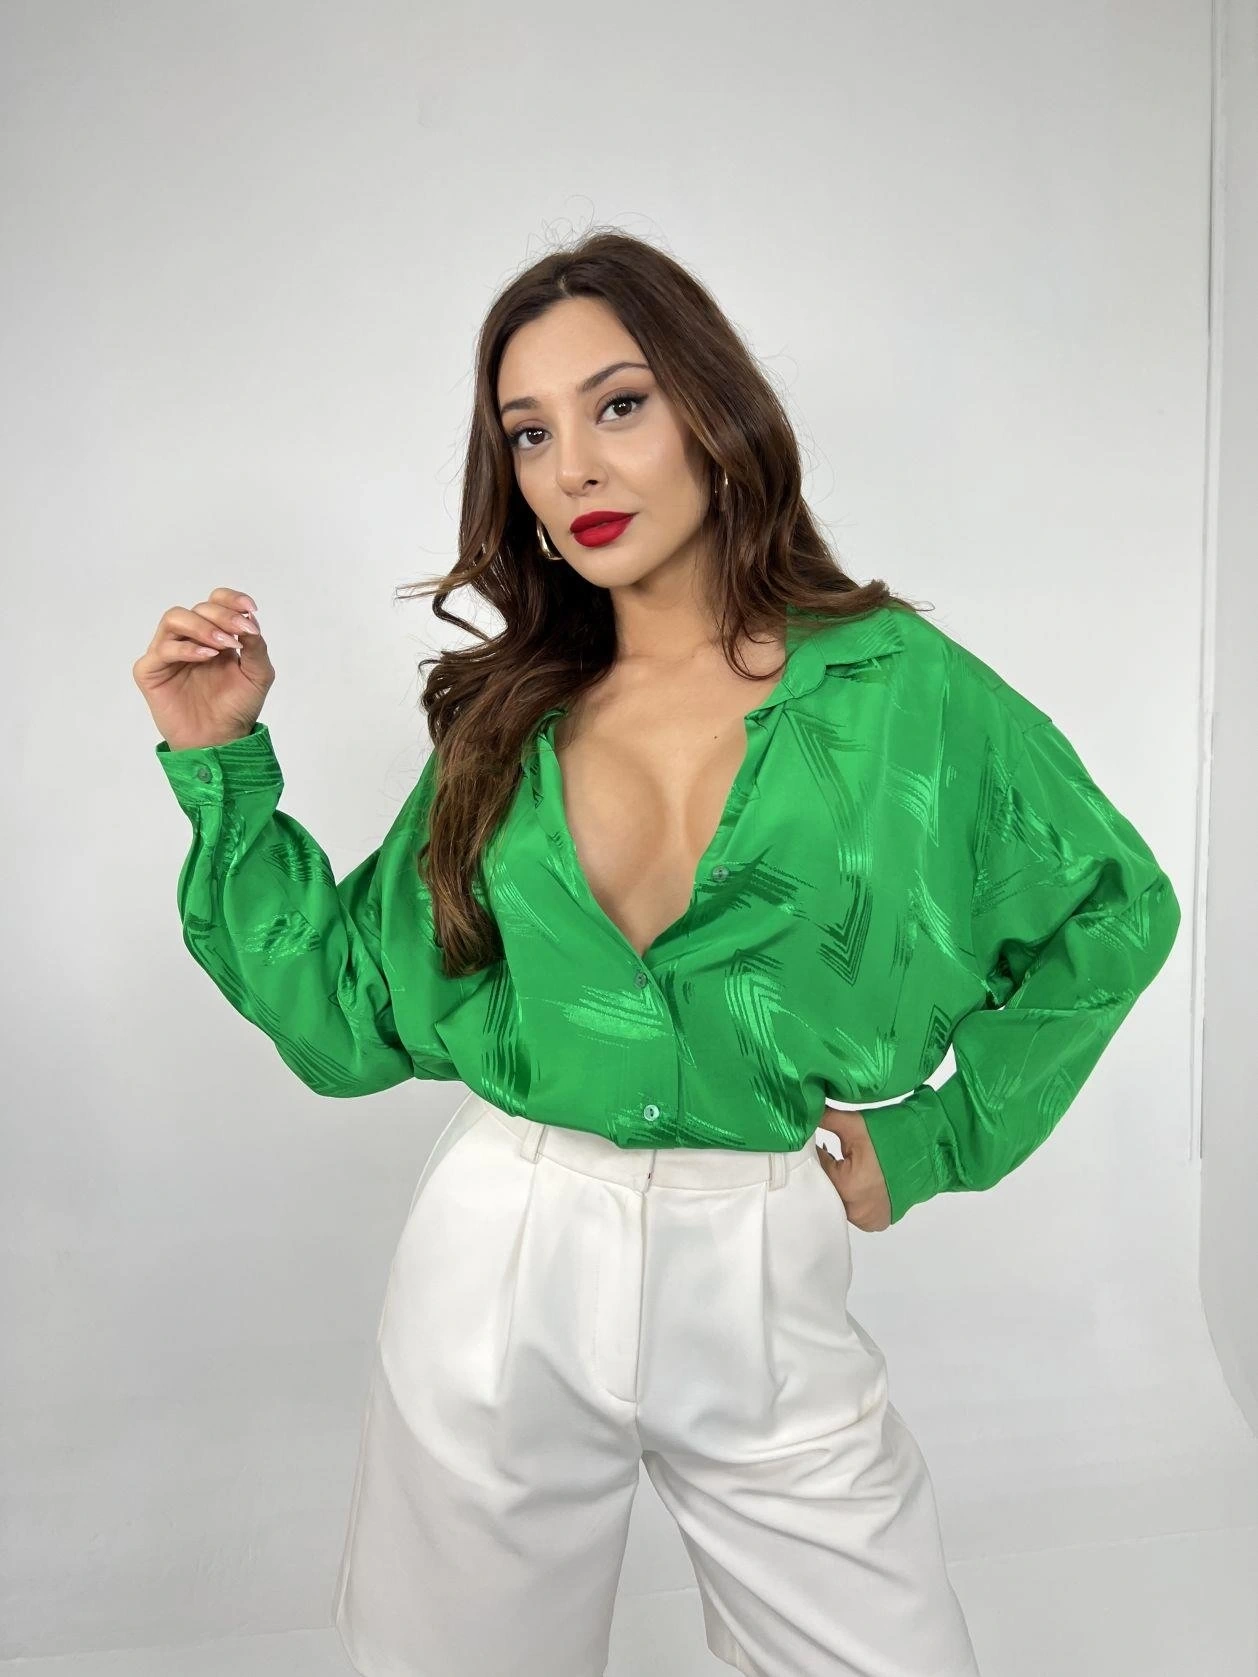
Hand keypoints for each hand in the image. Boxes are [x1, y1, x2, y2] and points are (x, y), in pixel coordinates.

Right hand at [133, 587, 273, 750]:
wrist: (221, 740)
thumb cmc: (237, 707)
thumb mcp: (258, 675)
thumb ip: (256, 647)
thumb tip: (250, 619)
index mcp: (214, 635)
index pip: (215, 601)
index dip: (230, 599)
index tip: (249, 609)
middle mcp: (189, 638)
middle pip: (198, 608)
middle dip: (221, 617)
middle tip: (237, 635)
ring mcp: (167, 653)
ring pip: (174, 618)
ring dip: (201, 627)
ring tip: (221, 645)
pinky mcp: (151, 670)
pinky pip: (162, 648)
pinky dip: (185, 648)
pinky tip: (206, 657)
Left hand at [814, 1107, 891, 1231]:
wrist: (932, 1152)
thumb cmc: (894, 1137)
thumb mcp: (856, 1125)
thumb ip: (826, 1120)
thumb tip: (803, 1112)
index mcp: (847, 1187)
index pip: (816, 1169)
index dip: (814, 1154)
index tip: (814, 1142)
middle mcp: (855, 1210)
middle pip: (826, 1189)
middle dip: (824, 1171)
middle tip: (828, 1153)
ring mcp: (867, 1219)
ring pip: (839, 1201)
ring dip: (838, 1185)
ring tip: (844, 1164)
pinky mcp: (877, 1222)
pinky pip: (855, 1211)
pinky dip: (852, 1197)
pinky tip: (856, 1179)